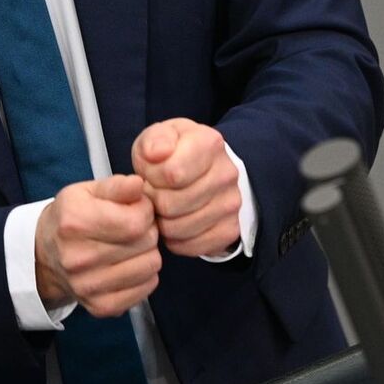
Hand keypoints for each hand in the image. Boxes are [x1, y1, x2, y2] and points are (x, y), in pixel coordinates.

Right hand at [35, 174, 161, 316]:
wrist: (45, 255)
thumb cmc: (72, 217)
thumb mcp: (88, 191)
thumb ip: (117, 185)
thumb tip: (139, 184)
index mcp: (75, 222)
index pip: (136, 221)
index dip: (146, 210)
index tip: (137, 208)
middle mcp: (79, 258)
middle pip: (146, 243)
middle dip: (148, 229)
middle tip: (135, 226)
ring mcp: (88, 286)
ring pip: (150, 266)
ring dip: (148, 252)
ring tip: (133, 245)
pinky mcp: (100, 307)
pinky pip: (146, 288)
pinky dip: (145, 274)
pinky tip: (130, 264)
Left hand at [132, 119, 241, 257]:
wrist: (205, 169)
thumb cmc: (174, 153)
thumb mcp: (158, 136)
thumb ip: (154, 140)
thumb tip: (157, 153)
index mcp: (210, 143)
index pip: (171, 174)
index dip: (151, 177)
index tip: (152, 173)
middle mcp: (227, 173)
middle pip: (171, 204)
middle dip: (154, 201)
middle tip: (156, 193)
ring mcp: (232, 204)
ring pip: (178, 229)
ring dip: (163, 222)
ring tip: (165, 207)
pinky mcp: (230, 230)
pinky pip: (191, 247)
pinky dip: (176, 240)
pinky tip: (176, 221)